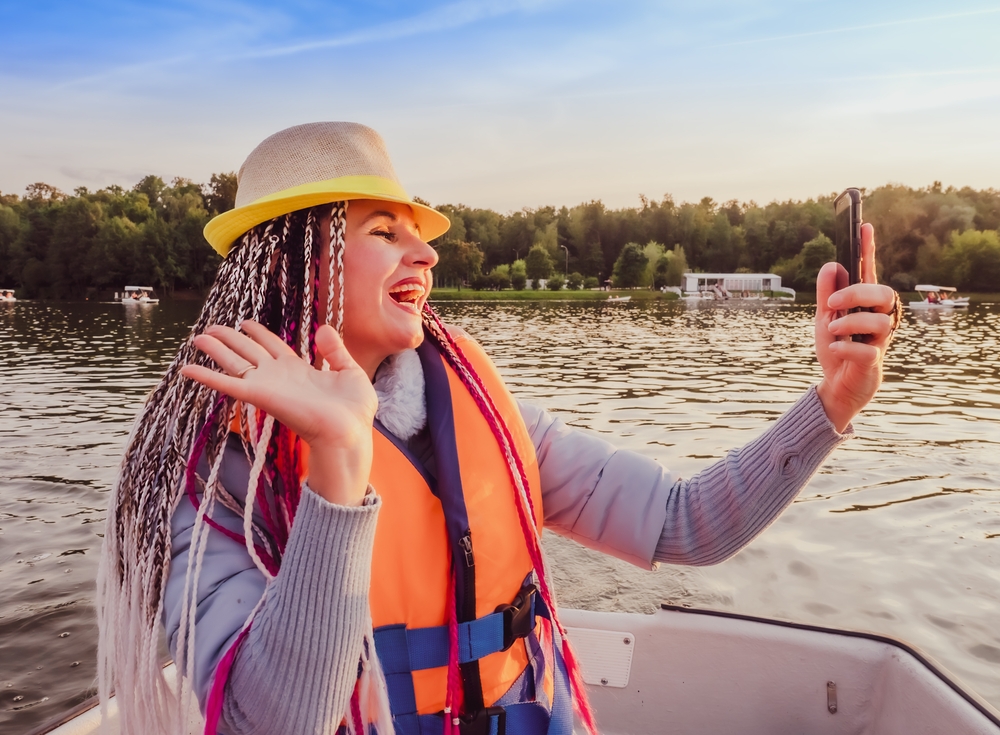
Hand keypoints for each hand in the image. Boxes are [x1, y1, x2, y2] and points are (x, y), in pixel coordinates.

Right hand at [180, 320, 376, 505]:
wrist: (349, 432)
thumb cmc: (354, 410)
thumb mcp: (350, 371)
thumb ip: (335, 350)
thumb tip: (323, 327)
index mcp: (299, 369)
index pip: (273, 346)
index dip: (258, 333)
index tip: (244, 323)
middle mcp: (279, 376)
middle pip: (248, 351)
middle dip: (230, 339)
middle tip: (210, 328)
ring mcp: (267, 385)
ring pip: (235, 362)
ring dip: (216, 350)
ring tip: (198, 338)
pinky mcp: (259, 395)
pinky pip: (228, 384)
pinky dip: (207, 376)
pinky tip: (187, 368)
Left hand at [814, 223, 898, 432]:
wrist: (836, 386)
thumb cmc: (836, 348)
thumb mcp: (824, 317)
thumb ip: (827, 293)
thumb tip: (833, 265)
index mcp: (864, 304)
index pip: (870, 272)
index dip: (868, 249)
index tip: (864, 225)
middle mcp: (878, 318)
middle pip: (882, 293)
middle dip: (856, 293)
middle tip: (831, 303)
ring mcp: (878, 341)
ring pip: (878, 322)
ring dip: (849, 323)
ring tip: (831, 330)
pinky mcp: (874, 363)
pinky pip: (866, 351)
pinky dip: (845, 348)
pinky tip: (835, 349)